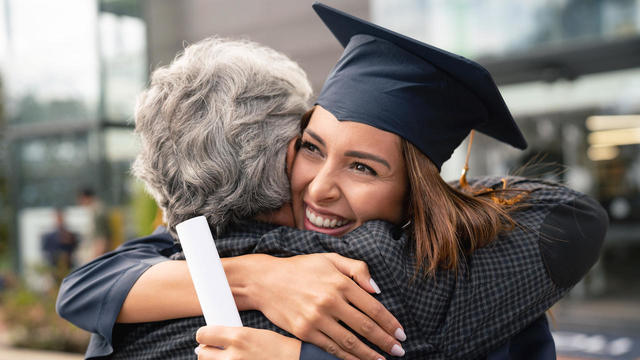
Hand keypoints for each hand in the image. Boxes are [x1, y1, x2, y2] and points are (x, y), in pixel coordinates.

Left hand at [195, 326, 300, 359]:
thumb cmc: (278, 348)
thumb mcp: (256, 334)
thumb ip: (235, 335)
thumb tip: (216, 338)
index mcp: (238, 337)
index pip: (204, 334)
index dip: (204, 335)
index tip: (206, 336)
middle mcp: (233, 355)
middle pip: (202, 353)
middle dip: (206, 350)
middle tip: (213, 350)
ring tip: (225, 358)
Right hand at [249, 253, 404, 359]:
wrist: (265, 280)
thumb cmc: (300, 268)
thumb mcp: (330, 259)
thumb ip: (357, 268)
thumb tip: (377, 289)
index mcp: (340, 282)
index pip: (373, 307)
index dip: (390, 322)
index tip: (401, 333)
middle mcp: (330, 301)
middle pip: (365, 327)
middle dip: (385, 341)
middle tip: (399, 351)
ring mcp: (316, 318)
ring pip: (350, 342)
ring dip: (370, 354)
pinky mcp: (304, 332)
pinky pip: (330, 348)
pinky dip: (347, 358)